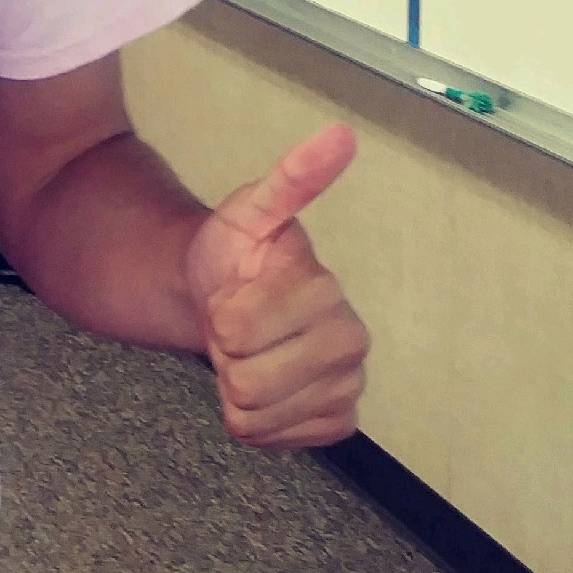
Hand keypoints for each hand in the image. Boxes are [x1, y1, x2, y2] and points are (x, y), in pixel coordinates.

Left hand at [184, 124, 368, 450]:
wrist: (226, 297)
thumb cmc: (235, 255)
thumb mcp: (249, 210)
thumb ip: (291, 177)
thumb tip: (340, 133)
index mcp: (327, 292)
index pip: (238, 327)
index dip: (220, 313)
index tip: (234, 293)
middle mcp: (351, 341)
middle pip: (249, 380)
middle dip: (227, 352)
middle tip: (238, 326)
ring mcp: (347, 385)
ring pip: (257, 413)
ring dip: (235, 385)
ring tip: (248, 352)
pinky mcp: (336, 421)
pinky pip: (275, 439)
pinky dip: (254, 418)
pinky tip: (264, 384)